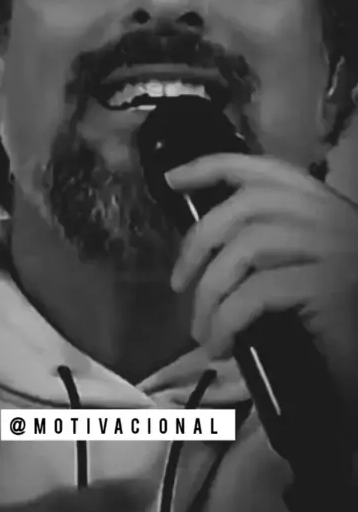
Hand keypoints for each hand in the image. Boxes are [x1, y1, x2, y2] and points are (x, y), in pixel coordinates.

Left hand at [166, 154, 357, 409]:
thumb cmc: (338, 323)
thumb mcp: (303, 269)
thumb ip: (269, 249)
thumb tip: (208, 251)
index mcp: (325, 205)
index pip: (264, 169)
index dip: (213, 167)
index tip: (173, 178)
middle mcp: (333, 215)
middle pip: (247, 204)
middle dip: (199, 241)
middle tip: (178, 282)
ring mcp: (336, 247)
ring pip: (247, 247)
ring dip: (210, 290)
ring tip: (200, 329)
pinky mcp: (331, 285)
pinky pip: (257, 292)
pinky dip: (227, 319)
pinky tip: (221, 344)